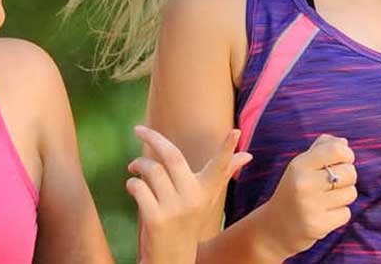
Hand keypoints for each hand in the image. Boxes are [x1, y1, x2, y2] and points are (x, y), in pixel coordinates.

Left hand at [128, 126, 251, 263]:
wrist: (172, 257)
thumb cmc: (190, 221)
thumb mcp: (208, 199)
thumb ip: (224, 173)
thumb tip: (248, 155)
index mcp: (206, 191)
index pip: (219, 166)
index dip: (227, 149)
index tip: (235, 132)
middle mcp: (193, 199)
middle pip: (172, 156)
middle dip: (152, 138)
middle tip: (138, 129)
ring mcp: (174, 210)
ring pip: (151, 170)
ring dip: (138, 164)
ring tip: (134, 167)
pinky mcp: (156, 220)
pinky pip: (139, 188)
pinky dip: (132, 183)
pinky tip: (133, 186)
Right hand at [255, 134, 356, 255]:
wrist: (273, 229)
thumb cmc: (293, 192)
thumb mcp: (300, 166)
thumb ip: (321, 149)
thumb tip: (344, 142)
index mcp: (299, 165)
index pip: (338, 150)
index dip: (347, 155)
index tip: (341, 162)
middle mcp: (303, 184)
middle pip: (350, 173)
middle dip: (347, 179)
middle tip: (331, 185)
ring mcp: (310, 206)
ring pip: (351, 193)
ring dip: (343, 197)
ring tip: (325, 201)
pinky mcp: (318, 225)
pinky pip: (346, 213)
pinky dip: (339, 214)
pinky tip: (323, 214)